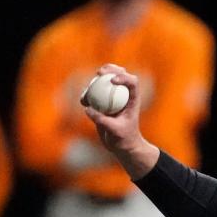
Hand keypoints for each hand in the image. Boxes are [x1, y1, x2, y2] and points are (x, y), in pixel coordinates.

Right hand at [81, 64, 158, 179]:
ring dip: (94, 82)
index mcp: (133, 100)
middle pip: (118, 74)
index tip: (112, 81)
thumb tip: (88, 109)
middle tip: (99, 73)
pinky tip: (83, 101)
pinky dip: (87, 95)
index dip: (124, 77)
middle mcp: (124, 96)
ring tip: (87, 92)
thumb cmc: (124, 140)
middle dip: (109, 69)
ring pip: (104, 82)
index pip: (132, 82)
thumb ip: (102, 120)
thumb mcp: (116, 132)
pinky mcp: (103, 103)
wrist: (122, 147)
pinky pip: (94, 94)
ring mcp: (113, 98)